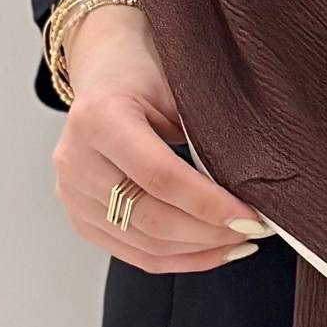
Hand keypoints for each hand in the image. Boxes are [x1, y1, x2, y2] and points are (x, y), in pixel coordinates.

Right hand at [51, 2, 272, 271]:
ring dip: (197, 250)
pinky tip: (211, 252)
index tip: (251, 217)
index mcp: (99, 119)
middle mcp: (77, 161)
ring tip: (240, 241)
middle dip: (208, 232)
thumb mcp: (178, 84)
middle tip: (253, 230)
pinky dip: (176, 258)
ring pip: (141, 244)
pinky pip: (131, 252)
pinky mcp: (79, 217)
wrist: (106, 67)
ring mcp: (72, 194)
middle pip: (149, 218)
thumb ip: (204, 132)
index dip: (208, 204)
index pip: (160, 176)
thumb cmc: (146, 70)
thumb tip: (253, 185)